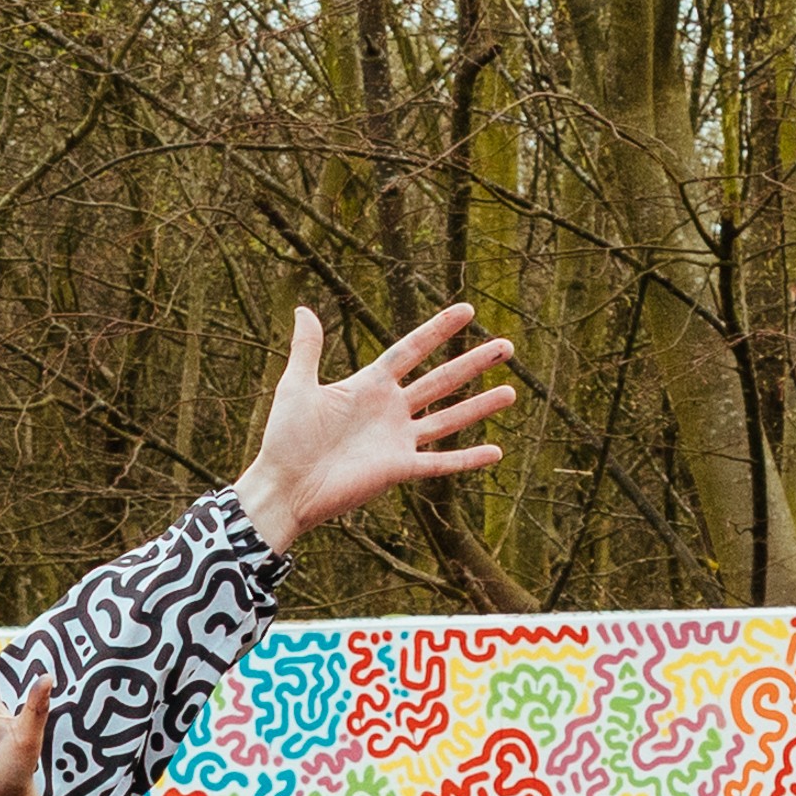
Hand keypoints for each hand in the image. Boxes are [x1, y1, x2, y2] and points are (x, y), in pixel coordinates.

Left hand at [242, 300, 525, 542]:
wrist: (283, 487)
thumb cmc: (285, 439)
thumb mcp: (296, 386)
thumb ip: (307, 348)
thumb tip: (303, 308)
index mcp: (369, 386)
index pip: (411, 350)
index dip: (438, 330)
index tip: (467, 310)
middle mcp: (390, 410)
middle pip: (441, 380)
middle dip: (473, 363)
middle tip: (507, 346)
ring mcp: (397, 440)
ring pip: (449, 418)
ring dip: (480, 406)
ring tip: (512, 391)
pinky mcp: (399, 470)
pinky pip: (440, 463)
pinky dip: (468, 459)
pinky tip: (497, 451)